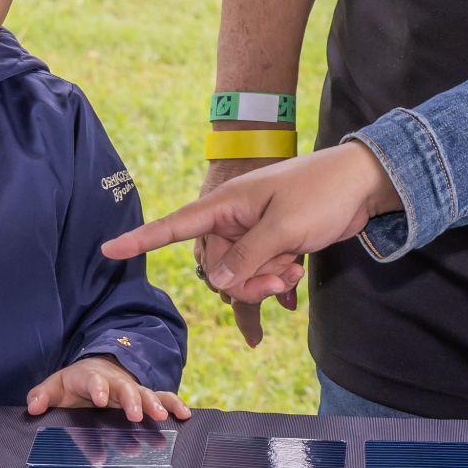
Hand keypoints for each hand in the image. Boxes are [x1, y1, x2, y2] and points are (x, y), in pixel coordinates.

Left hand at [26, 355, 190, 422]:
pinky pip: (161, 397)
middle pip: (125, 387)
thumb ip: (42, 396)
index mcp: (90, 377)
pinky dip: (173, 404)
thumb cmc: (73, 385)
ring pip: (145, 392)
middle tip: (137, 414)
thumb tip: (33, 407)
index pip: (94, 380)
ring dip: (154, 403)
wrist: (94, 372)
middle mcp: (114, 380)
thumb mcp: (55, 386)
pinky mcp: (143, 395)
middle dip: (132, 399)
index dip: (98, 388)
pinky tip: (185, 414)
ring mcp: (131, 388)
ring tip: (162, 416)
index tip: (100, 399)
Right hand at [102, 143, 399, 304]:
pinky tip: (295, 272)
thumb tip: (216, 282)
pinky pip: (258, 274)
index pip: (175, 225)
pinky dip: (275, 279)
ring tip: (292, 268)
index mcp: (226, 205)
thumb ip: (247, 257)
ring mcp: (252, 232)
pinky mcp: (271, 244)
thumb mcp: (284, 228)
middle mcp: (233, 218)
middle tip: (280, 274)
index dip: (141, 239)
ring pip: (238, 276)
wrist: (360, 185)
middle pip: (215, 268)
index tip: (107, 249)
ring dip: (264, 281)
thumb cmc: (321, 195)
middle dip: (245, 281)